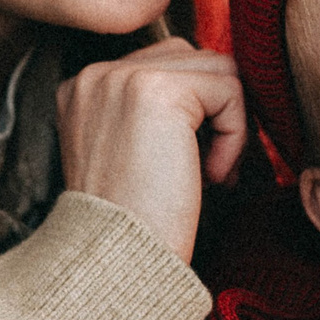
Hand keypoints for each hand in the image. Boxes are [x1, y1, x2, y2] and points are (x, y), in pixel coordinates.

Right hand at [56, 37, 245, 262]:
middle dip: (215, 110)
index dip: (196, 112)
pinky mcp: (157, 90)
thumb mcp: (136, 156)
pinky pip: (229, 90)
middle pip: (193, 58)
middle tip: (210, 171)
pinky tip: (211, 177)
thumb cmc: (134, 226)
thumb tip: (225, 86)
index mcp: (83, 89)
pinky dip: (236, 136)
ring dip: (229, 123)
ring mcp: (121, 77)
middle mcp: (95, 75)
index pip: (164, 64)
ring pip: (217, 68)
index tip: (194, 166)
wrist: (116, 262)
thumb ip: (160, 115)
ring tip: (211, 174)